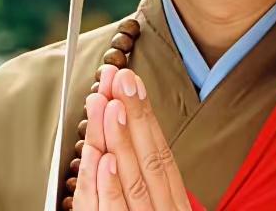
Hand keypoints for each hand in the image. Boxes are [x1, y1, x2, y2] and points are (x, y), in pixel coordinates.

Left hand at [73, 66, 191, 209]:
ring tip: (108, 103)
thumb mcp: (156, 207)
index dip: (146, 115)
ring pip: (131, 181)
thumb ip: (145, 178)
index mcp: (172, 203)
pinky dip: (108, 186)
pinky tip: (103, 158)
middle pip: (149, 160)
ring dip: (119, 139)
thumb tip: (128, 128)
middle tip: (119, 78)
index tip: (132, 81)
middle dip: (133, 114)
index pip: (161, 154)